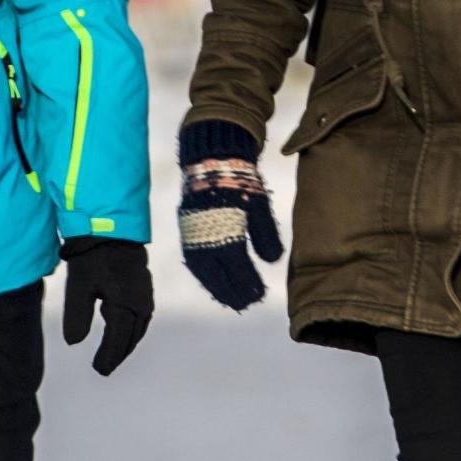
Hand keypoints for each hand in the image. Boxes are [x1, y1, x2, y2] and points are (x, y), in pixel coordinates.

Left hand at [60, 237, 153, 376]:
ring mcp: (145, 294)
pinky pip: (140, 316)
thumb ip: (76, 315)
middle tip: (104, 368)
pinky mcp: (143, 286)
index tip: (99, 371)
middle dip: (118, 353)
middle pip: (131, 337)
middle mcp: (141, 303)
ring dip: (126, 342)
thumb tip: (74, 343)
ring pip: (138, 327)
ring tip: (112, 354)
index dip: (109, 357)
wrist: (111, 226)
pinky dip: (130, 328)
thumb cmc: (92, 255)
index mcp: (126, 304)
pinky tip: (120, 328)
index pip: (118, 339)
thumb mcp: (78, 285)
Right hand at [175, 121, 280, 311]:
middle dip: (232, 289)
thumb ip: (266, 233)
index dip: (247, 281)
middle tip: (246, 304)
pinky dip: (205, 275)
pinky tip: (215, 284)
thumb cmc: (239, 179)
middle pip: (218, 270)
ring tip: (231, 300)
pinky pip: (194, 259)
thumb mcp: (258, 203)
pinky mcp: (187, 229)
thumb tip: (272, 260)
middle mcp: (206, 230)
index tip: (259, 296)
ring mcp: (193, 230)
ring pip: (203, 268)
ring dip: (217, 287)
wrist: (211, 156)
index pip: (237, 262)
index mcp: (226, 224)